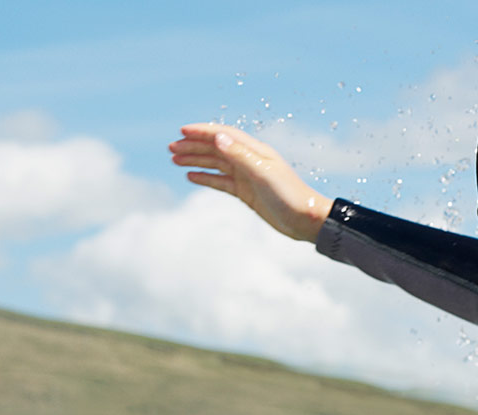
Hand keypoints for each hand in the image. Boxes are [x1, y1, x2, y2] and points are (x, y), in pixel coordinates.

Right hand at [170, 123, 332, 241]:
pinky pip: (221, 181)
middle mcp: (250, 160)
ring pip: (216, 164)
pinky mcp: (247, 192)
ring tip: (175, 160)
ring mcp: (247, 176)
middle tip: (171, 148)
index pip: (224, 135)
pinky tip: (191, 176)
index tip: (181, 131)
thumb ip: (239, 155)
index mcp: (255, 151)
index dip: (203, 131)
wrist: (306, 220)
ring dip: (196, 160)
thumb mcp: (262, 174)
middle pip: (216, 148)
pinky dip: (206, 177)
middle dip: (194, 146)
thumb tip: (217, 137)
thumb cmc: (289, 195)